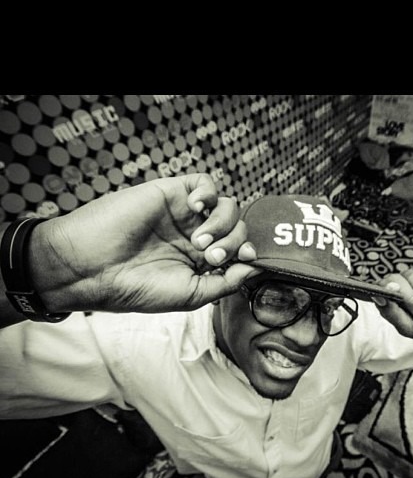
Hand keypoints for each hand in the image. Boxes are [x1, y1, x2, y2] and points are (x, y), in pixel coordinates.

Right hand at [29, 174, 258, 313]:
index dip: (248, 253)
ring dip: (222, 223)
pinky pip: (204, 183)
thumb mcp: (190, 294)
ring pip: (226, 206)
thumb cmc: (137, 287)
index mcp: (201, 261)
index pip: (239, 250)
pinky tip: (196, 209)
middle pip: (237, 228)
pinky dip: (209, 193)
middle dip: (233, 242)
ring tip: (198, 240)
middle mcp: (196, 237)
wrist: (93, 269)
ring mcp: (184, 215)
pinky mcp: (170, 194)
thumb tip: (254, 269)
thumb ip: (225, 282)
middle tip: (209, 255)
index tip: (243, 260)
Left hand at [374, 262, 412, 345]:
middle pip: (396, 280)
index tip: (394, 291)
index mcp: (388, 299)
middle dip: (412, 299)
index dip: (385, 288)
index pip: (379, 287)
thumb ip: (392, 313)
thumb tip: (379, 298)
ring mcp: (411, 276)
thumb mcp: (409, 328)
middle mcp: (397, 285)